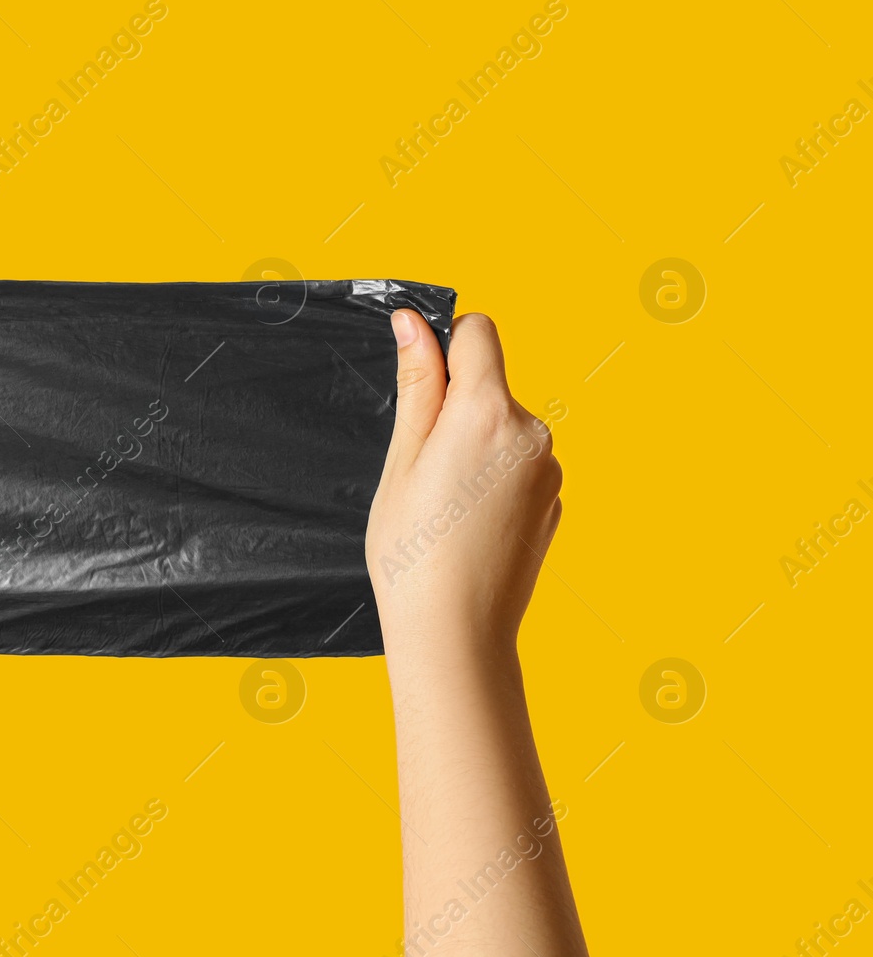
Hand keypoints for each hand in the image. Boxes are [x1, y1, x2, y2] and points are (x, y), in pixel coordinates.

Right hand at [365, 310, 561, 659]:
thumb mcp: (401, 460)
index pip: (478, 332)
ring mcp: (549, 469)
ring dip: (475, 447)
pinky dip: (493, 481)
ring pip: (503, 428)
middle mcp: (531, 432)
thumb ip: (416, 384)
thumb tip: (413, 324)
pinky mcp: (554, 500)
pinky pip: (518, 466)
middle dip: (456, 408)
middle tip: (422, 469)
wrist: (456, 632)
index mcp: (487, 411)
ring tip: (443, 505)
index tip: (420, 387)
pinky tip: (468, 525)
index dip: (444, 347)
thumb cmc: (414, 553)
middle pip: (490, 385)